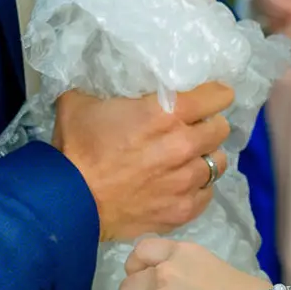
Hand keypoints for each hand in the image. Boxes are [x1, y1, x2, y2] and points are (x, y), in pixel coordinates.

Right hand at [54, 82, 234, 241]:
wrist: (69, 201)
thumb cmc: (76, 148)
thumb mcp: (82, 102)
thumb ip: (104, 88)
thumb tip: (106, 79)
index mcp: (167, 113)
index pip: (218, 96)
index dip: (214, 95)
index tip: (207, 98)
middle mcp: (185, 144)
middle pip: (221, 128)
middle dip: (207, 126)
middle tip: (190, 129)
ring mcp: (187, 181)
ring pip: (218, 162)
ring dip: (204, 157)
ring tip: (186, 160)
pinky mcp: (184, 210)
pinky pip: (207, 193)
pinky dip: (197, 188)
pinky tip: (180, 186)